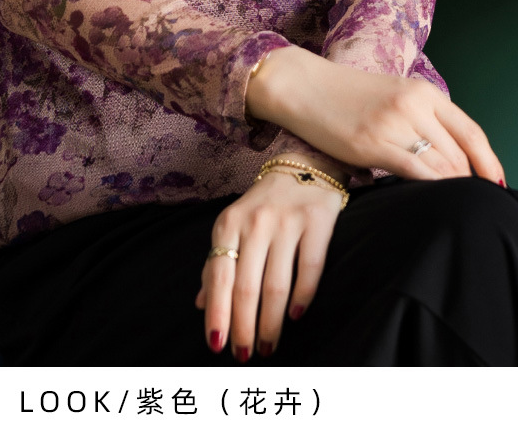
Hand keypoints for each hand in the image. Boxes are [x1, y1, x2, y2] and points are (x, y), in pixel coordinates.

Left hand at [195, 160, 343, 360]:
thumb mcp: (233, 226)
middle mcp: (255, 221)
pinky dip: (302, 296)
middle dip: (244, 327)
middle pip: (246, 286)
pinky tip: (295, 316)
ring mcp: (287, 221)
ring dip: (271, 322)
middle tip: (245, 355)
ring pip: (276, 284)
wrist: (305, 163)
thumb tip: (200, 304)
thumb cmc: (263, 204)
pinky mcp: (318, 221)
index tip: (216, 345)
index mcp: (228, 223)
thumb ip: (216, 263)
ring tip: (268, 345)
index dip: (217, 313)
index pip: (219, 276)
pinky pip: (309, 267)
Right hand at [246, 46, 505, 184]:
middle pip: (460, 153)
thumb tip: (448, 156)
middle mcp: (414, 104)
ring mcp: (394, 123)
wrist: (304, 86)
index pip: (472, 131)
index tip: (497, 184)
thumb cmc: (346, 95)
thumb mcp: (393, 94)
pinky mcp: (373, 143)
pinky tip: (431, 203)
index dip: (489, 162)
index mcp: (423, 91)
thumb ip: (422, 117)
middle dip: (470, 182)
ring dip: (451, 189)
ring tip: (453, 208)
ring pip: (441, 165)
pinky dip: (431, 189)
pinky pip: (417, 172)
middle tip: (472, 204)